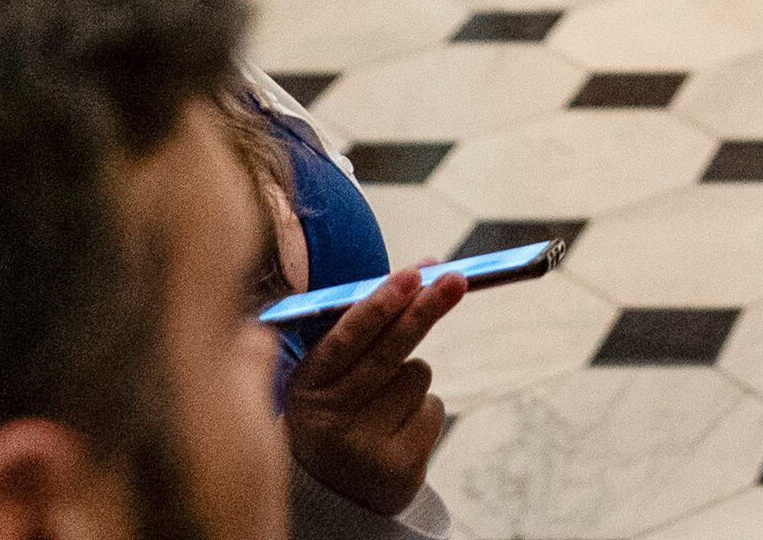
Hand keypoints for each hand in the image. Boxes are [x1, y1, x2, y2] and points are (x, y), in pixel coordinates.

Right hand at [283, 263, 464, 516]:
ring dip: (412, 379)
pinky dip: (423, 410)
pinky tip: (397, 431)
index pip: (345, 340)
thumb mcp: (329, 377)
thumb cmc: (339, 410)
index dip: (379, 306)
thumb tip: (425, 271)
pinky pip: (433, 409)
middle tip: (456, 279)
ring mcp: (362, 448)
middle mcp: (328, 420)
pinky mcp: (398, 470)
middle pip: (389, 353)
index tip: (412, 275)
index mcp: (305, 387)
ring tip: (383, 407)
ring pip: (418, 376)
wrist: (335, 492)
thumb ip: (364, 329)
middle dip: (424, 311)